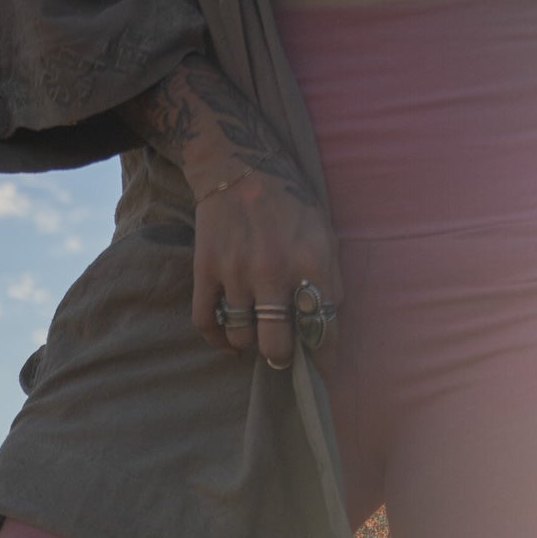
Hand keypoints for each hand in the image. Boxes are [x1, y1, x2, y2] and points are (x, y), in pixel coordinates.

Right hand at [191, 156, 342, 371]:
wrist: (240, 167)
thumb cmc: (290, 204)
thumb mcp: (325, 235)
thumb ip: (331, 279)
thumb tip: (327, 324)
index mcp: (311, 263)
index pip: (322, 330)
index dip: (323, 359)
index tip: (321, 370)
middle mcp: (274, 271)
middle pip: (277, 345)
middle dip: (282, 357)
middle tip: (283, 354)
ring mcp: (236, 272)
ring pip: (242, 337)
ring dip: (250, 344)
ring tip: (256, 337)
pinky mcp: (206, 269)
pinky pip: (206, 321)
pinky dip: (217, 339)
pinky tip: (229, 341)